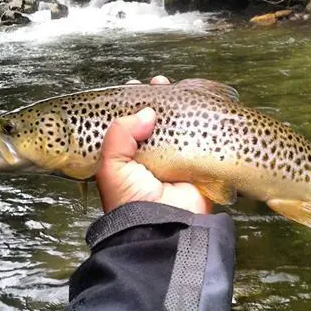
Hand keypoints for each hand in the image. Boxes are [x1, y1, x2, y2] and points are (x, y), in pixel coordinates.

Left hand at [95, 75, 211, 214]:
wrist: (164, 225)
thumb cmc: (131, 199)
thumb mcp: (112, 166)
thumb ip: (120, 134)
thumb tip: (147, 113)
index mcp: (126, 155)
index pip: (127, 122)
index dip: (131, 103)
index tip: (135, 86)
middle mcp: (149, 153)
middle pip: (154, 119)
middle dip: (157, 99)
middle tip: (160, 85)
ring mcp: (173, 156)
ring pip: (176, 123)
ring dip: (178, 105)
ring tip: (176, 87)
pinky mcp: (194, 160)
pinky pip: (198, 135)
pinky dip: (198, 119)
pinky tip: (198, 103)